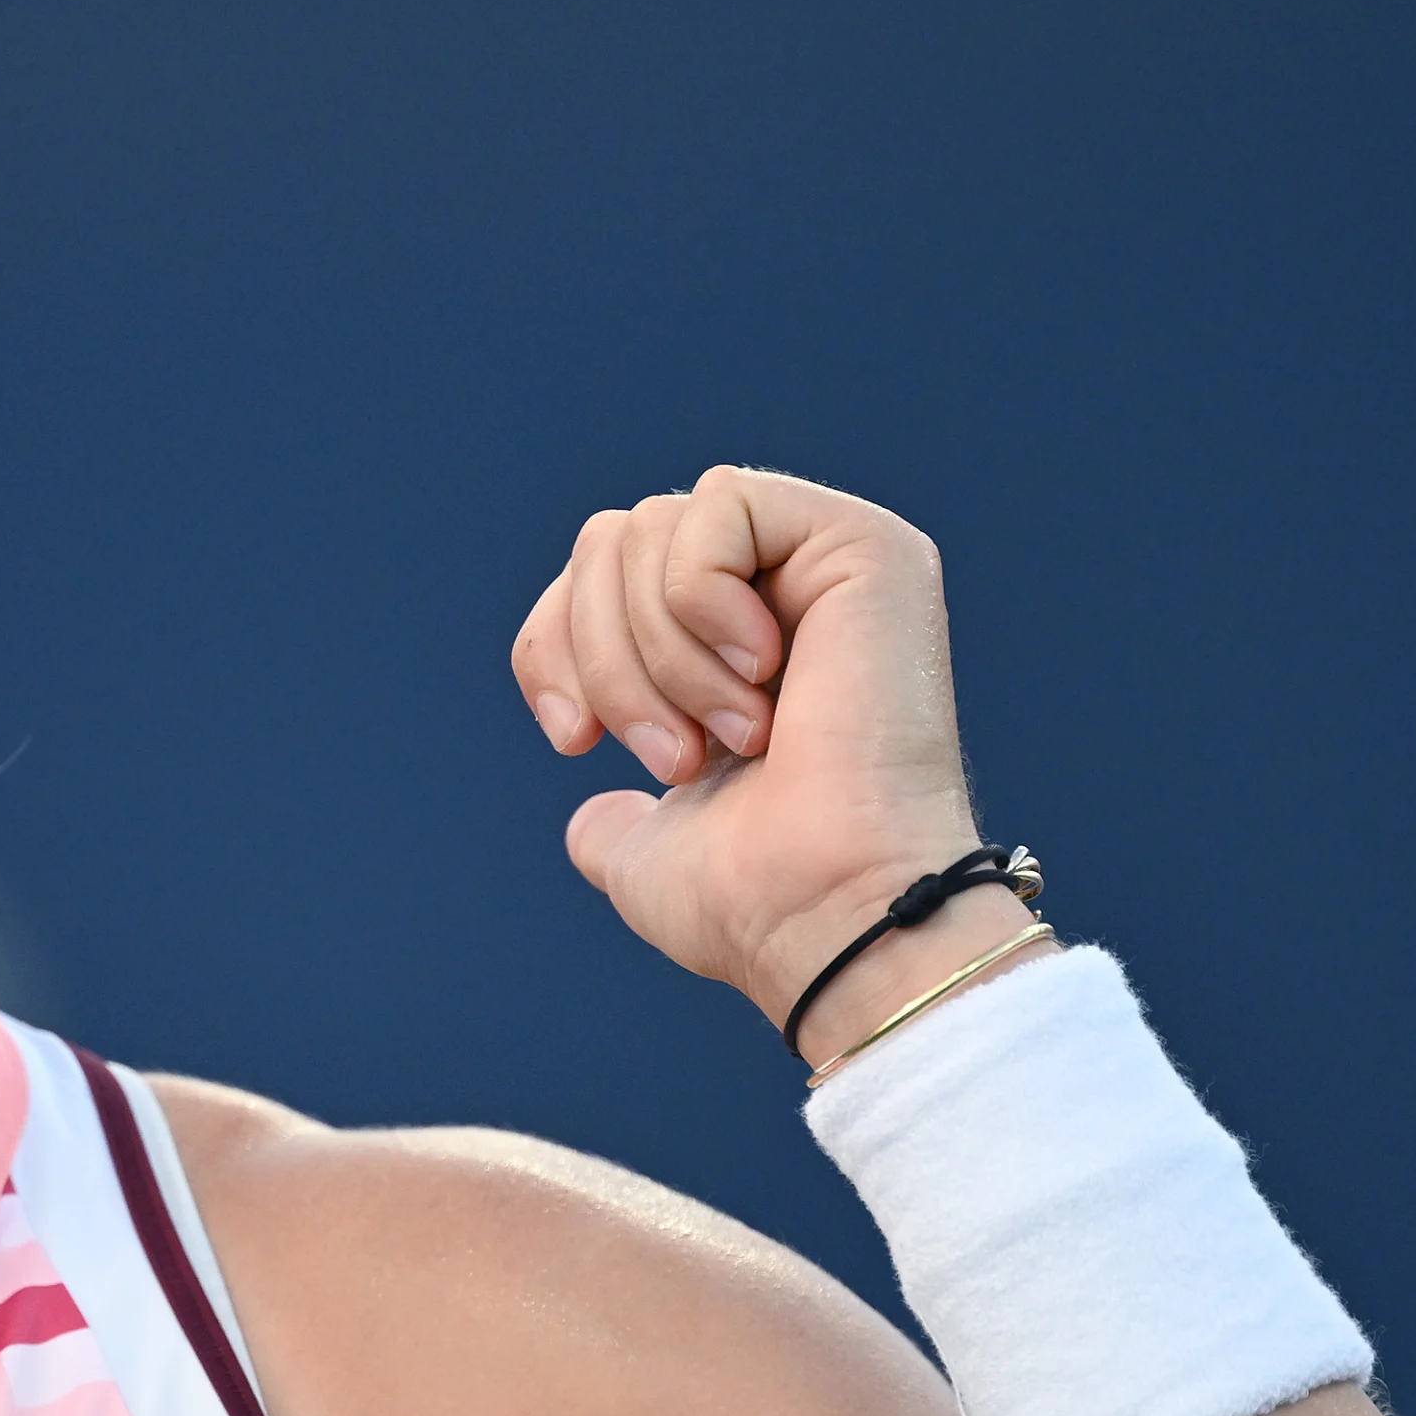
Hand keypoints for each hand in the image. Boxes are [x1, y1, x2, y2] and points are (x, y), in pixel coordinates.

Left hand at [511, 467, 1022, 1048]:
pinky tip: (767, 674)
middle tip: (676, 759)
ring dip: (659, 652)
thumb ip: (620, 825)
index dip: (553, 647)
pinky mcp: (862, 543)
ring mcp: (826, 565)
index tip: (571, 742)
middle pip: (611, 541)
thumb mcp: (652, 852)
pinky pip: (720, 501)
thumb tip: (597, 824)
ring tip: (728, 737)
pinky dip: (703, 597)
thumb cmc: (755, 901)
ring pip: (651, 525)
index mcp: (734, 659)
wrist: (829, 913)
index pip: (595, 581)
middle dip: (606, 658)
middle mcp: (785, 598)